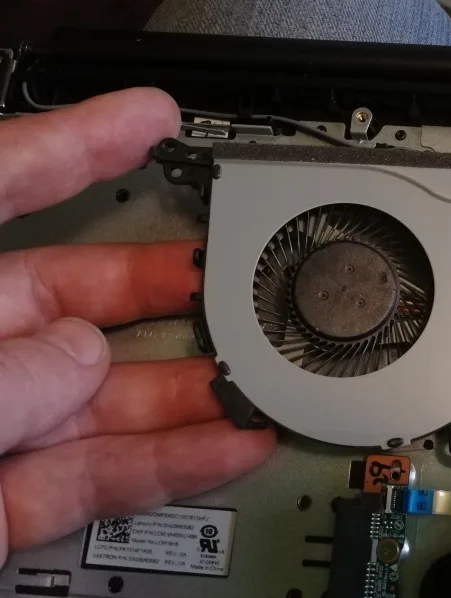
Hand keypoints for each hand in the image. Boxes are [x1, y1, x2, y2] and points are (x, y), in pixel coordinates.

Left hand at [0, 89, 275, 565]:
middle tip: (228, 271)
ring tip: (252, 373)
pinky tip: (224, 447)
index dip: (68, 146)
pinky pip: (80, 481)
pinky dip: (156, 467)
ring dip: (175, 388)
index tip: (148, 117)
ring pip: (80, 397)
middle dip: (149, 282)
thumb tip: (76, 356)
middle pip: (50, 294)